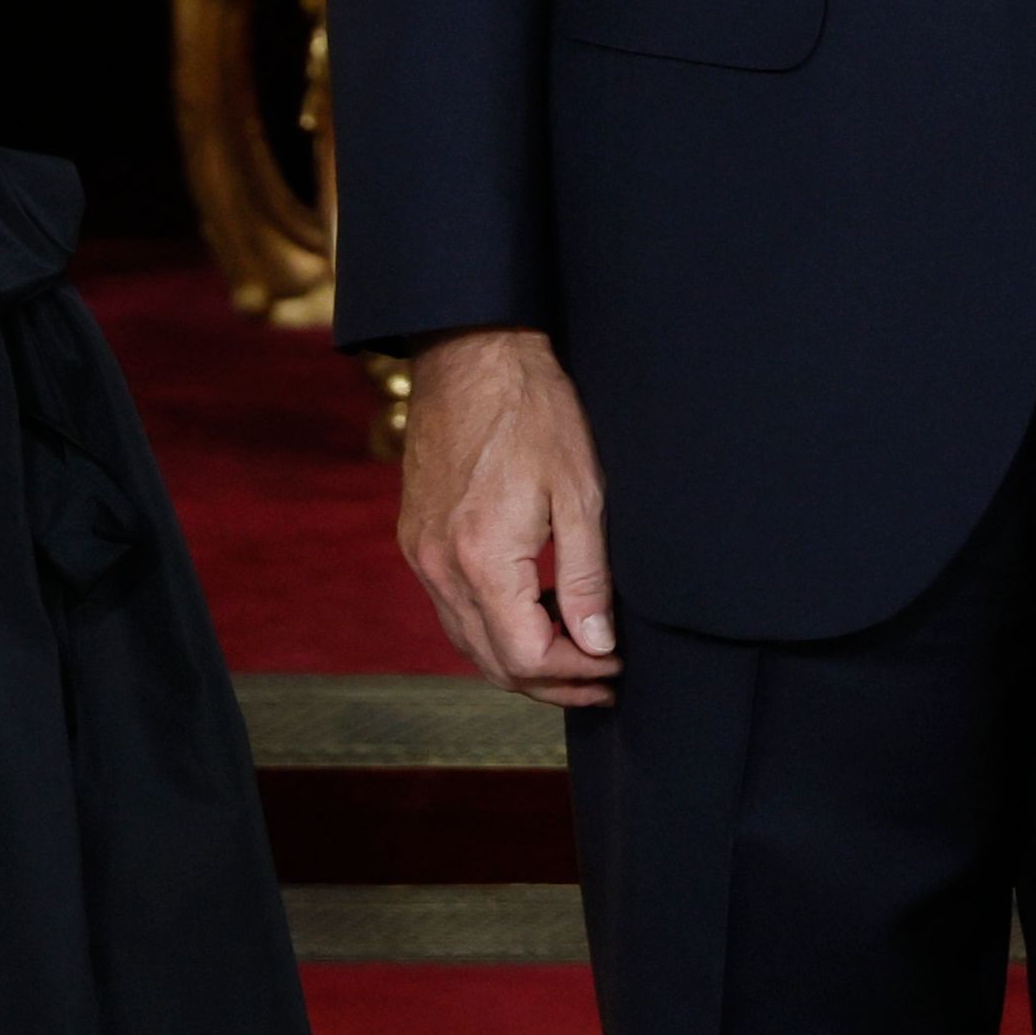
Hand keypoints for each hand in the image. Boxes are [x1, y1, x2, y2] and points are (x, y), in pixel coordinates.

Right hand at [397, 326, 618, 706]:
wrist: (470, 353)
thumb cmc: (533, 412)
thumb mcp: (580, 492)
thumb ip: (586, 578)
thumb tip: (599, 646)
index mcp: (481, 560)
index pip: (526, 658)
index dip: (577, 674)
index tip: (617, 666)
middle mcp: (440, 568)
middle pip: (494, 664)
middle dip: (552, 681)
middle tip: (604, 678)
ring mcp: (422, 556)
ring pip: (469, 643)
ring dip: (522, 660)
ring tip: (577, 653)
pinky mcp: (418, 540)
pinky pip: (452, 610)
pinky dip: (494, 628)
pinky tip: (534, 611)